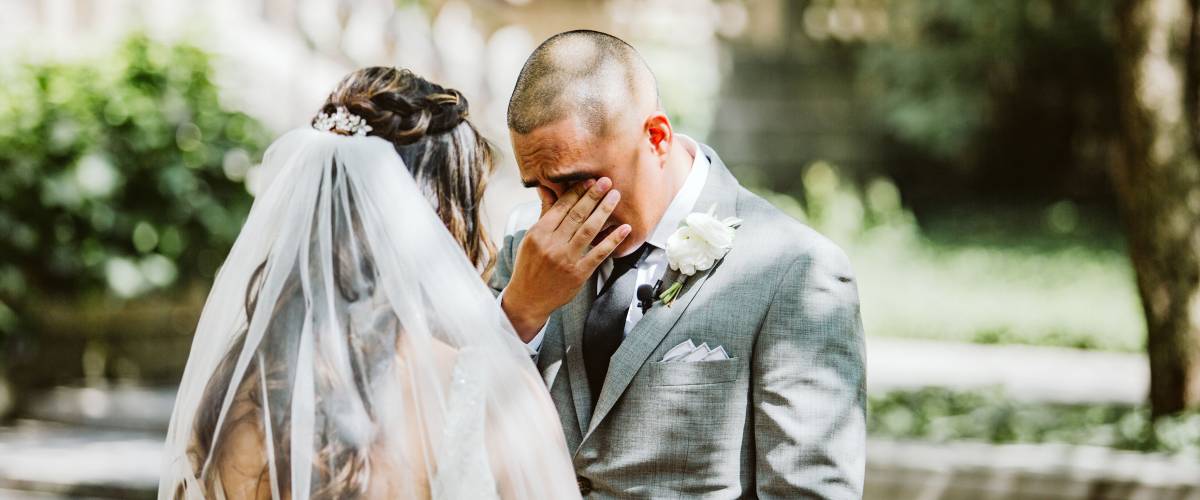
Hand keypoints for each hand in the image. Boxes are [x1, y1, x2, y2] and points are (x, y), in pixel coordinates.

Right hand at [502, 177, 630, 340]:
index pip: (561, 207)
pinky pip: (599, 253)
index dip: (577, 192)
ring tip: (615, 197)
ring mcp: (566, 259)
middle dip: (593, 196)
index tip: (590, 180)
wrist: (528, 299)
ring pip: (589, 230)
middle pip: (577, 215)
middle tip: (606, 181)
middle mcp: (552, 244)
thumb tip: (546, 188)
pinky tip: (624, 228)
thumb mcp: (530, 239)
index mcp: (539, 233)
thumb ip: (544, 215)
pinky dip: (613, 240)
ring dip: (604, 211)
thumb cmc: (529, 266)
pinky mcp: (579, 274)